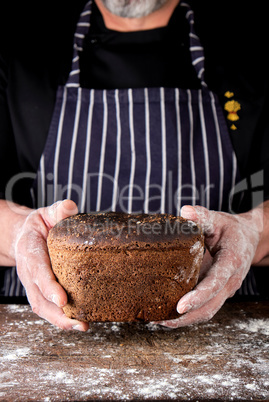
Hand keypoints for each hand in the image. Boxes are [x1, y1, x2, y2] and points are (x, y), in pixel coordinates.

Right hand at [14, 200, 88, 330]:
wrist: (26, 235)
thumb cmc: (41, 225)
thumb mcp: (48, 213)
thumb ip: (59, 211)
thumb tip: (70, 207)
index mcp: (30, 251)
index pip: (38, 271)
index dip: (48, 286)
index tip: (62, 299)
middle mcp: (28, 272)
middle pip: (39, 297)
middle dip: (57, 313)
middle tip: (78, 322)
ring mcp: (33, 284)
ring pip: (42, 307)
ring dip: (60, 320)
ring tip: (82, 326)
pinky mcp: (40, 291)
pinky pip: (47, 308)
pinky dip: (61, 318)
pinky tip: (79, 322)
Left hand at [158, 205, 262, 327]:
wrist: (248, 239)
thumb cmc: (231, 229)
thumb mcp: (218, 220)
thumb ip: (202, 216)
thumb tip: (184, 211)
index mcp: (231, 262)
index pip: (215, 283)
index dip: (198, 296)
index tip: (180, 306)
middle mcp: (230, 281)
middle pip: (210, 306)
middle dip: (186, 317)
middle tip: (160, 320)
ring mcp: (225, 290)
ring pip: (207, 312)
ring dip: (184, 320)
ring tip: (158, 321)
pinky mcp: (217, 293)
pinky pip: (204, 308)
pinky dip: (187, 315)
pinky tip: (168, 314)